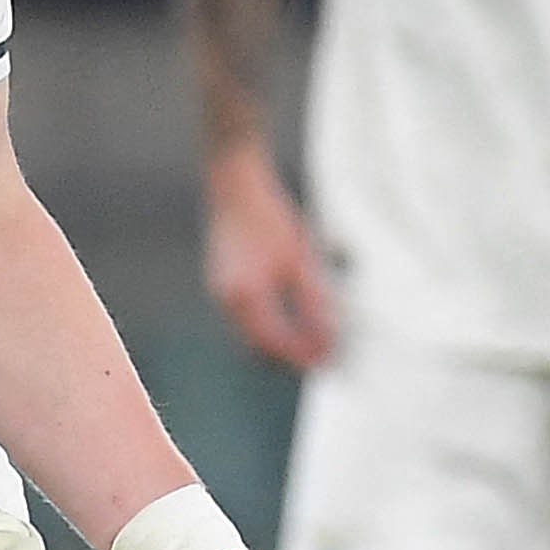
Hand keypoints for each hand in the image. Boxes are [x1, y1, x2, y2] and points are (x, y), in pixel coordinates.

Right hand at [201, 150, 338, 371]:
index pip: (277, 345)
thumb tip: (328, 339)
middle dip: (291, 355)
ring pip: (252, 335)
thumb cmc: (269, 218)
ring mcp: (220, 294)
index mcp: (246, 299)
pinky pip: (245, 319)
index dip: (303, 356)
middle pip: (260, 348)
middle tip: (324, 355)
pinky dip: (269, 326)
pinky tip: (291, 317)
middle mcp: (227, 302)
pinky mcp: (222, 285)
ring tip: (313, 337)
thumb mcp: (301, 263)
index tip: (329, 362)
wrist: (234, 187)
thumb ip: (314, 305)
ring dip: (281, 342)